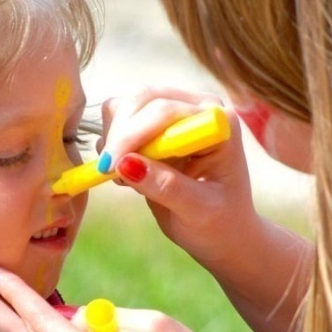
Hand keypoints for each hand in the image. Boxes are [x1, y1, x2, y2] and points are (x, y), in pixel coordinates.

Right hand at [98, 87, 262, 269]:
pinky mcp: (156, 127)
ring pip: (125, 106)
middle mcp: (196, 108)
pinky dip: (113, 145)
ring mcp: (175, 115)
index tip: (111, 166)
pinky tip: (127, 174)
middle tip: (108, 172)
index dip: (133, 133)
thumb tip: (124, 164)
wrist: (223, 232)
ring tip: (124, 177)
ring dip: (114, 139)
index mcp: (216, 122)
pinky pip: (120, 121)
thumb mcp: (197, 210)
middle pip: (142, 99)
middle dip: (119, 134)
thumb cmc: (220, 223)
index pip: (166, 110)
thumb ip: (165, 186)